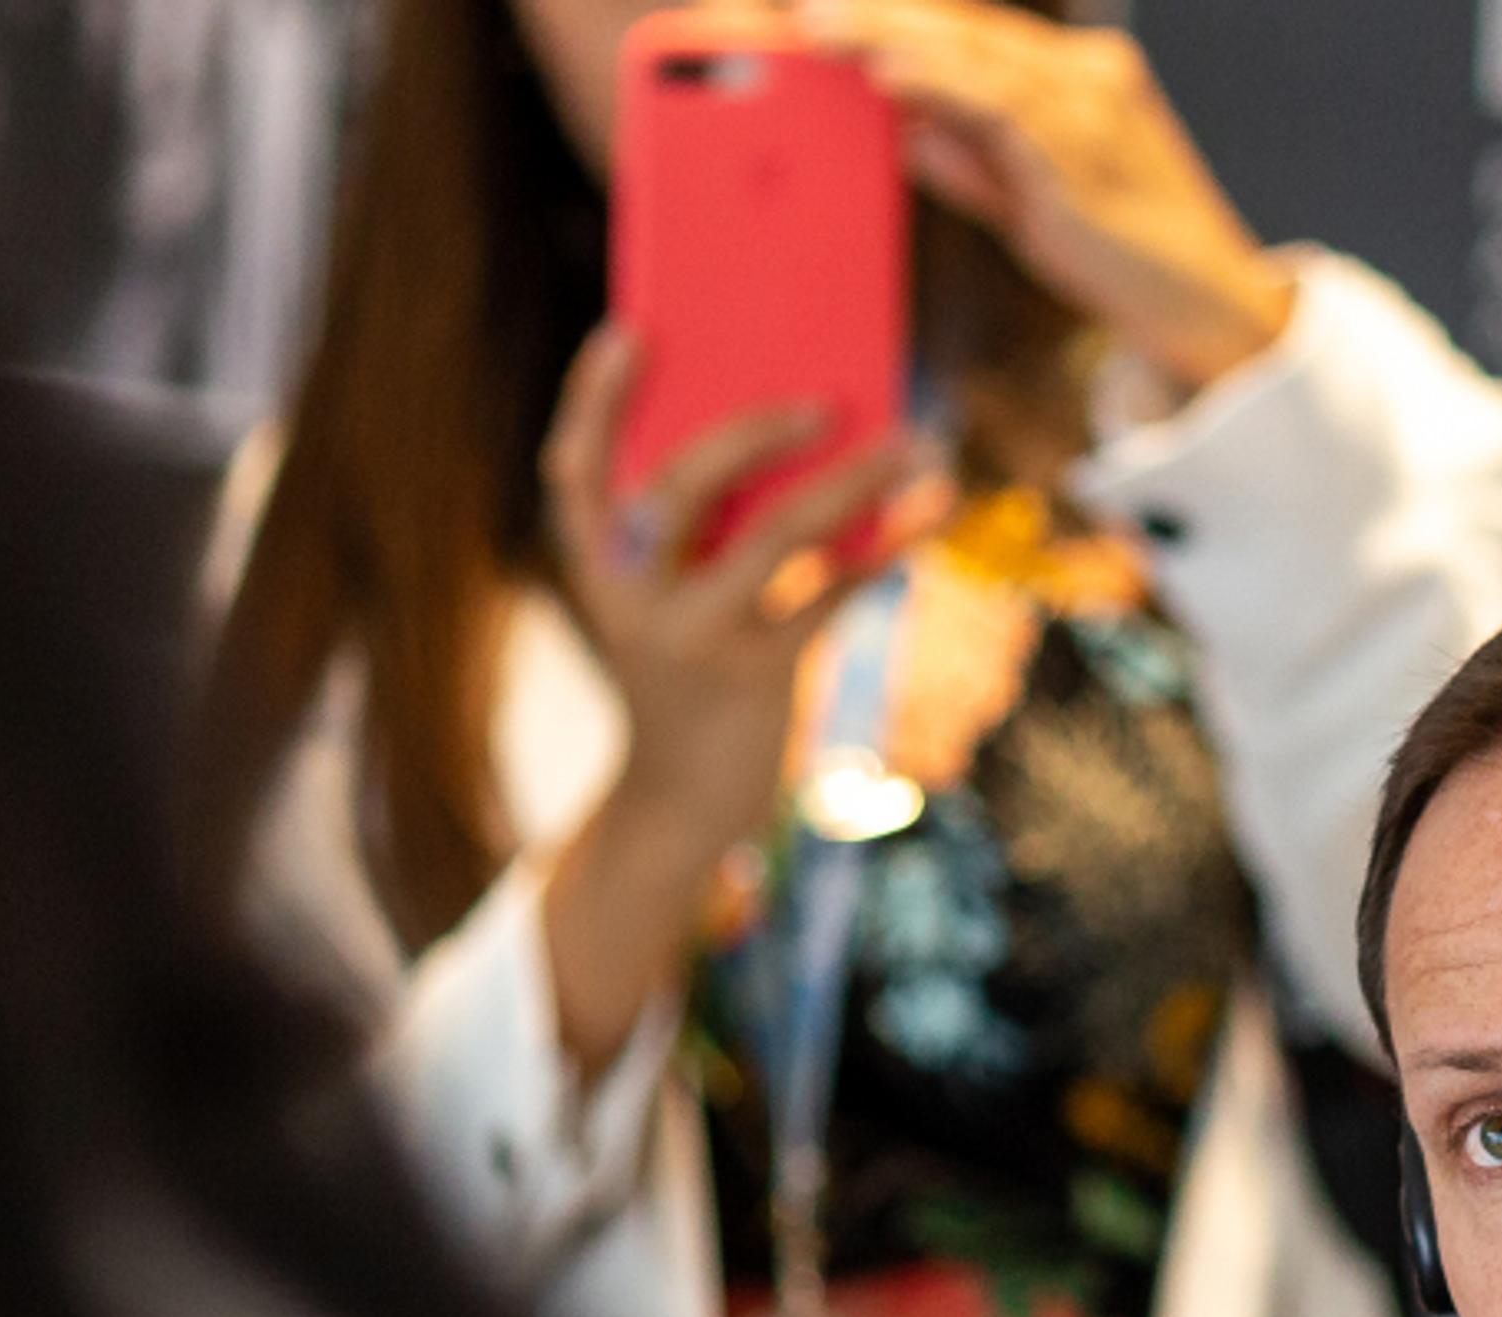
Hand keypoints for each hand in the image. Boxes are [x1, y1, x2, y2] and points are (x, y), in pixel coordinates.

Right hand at [534, 324, 949, 1076]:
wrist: (684, 801)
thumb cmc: (685, 670)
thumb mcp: (669, 597)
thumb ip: (704, 524)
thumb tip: (808, 422)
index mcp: (596, 565)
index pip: (574, 471)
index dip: (594, 401)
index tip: (629, 331)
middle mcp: (631, 599)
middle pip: (683, 486)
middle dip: (755, 430)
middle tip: (824, 399)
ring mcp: (692, 641)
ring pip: (775, 536)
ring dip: (852, 482)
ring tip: (913, 442)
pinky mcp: (756, 678)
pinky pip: (830, 596)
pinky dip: (884, 551)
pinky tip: (928, 514)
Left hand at [797, 0, 1295, 398]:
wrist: (1204, 303)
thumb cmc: (1121, 257)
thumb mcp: (1029, 205)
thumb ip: (972, 167)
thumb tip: (910, 136)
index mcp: (1069, 76)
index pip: (967, 27)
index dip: (894, 11)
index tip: (818, 12)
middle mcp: (1079, 73)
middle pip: (959, 20)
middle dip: (875, 7)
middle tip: (796, 6)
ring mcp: (1082, 103)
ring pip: (968, 47)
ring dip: (885, 30)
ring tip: (814, 24)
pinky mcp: (1076, 148)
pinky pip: (993, 100)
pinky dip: (936, 79)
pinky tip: (884, 71)